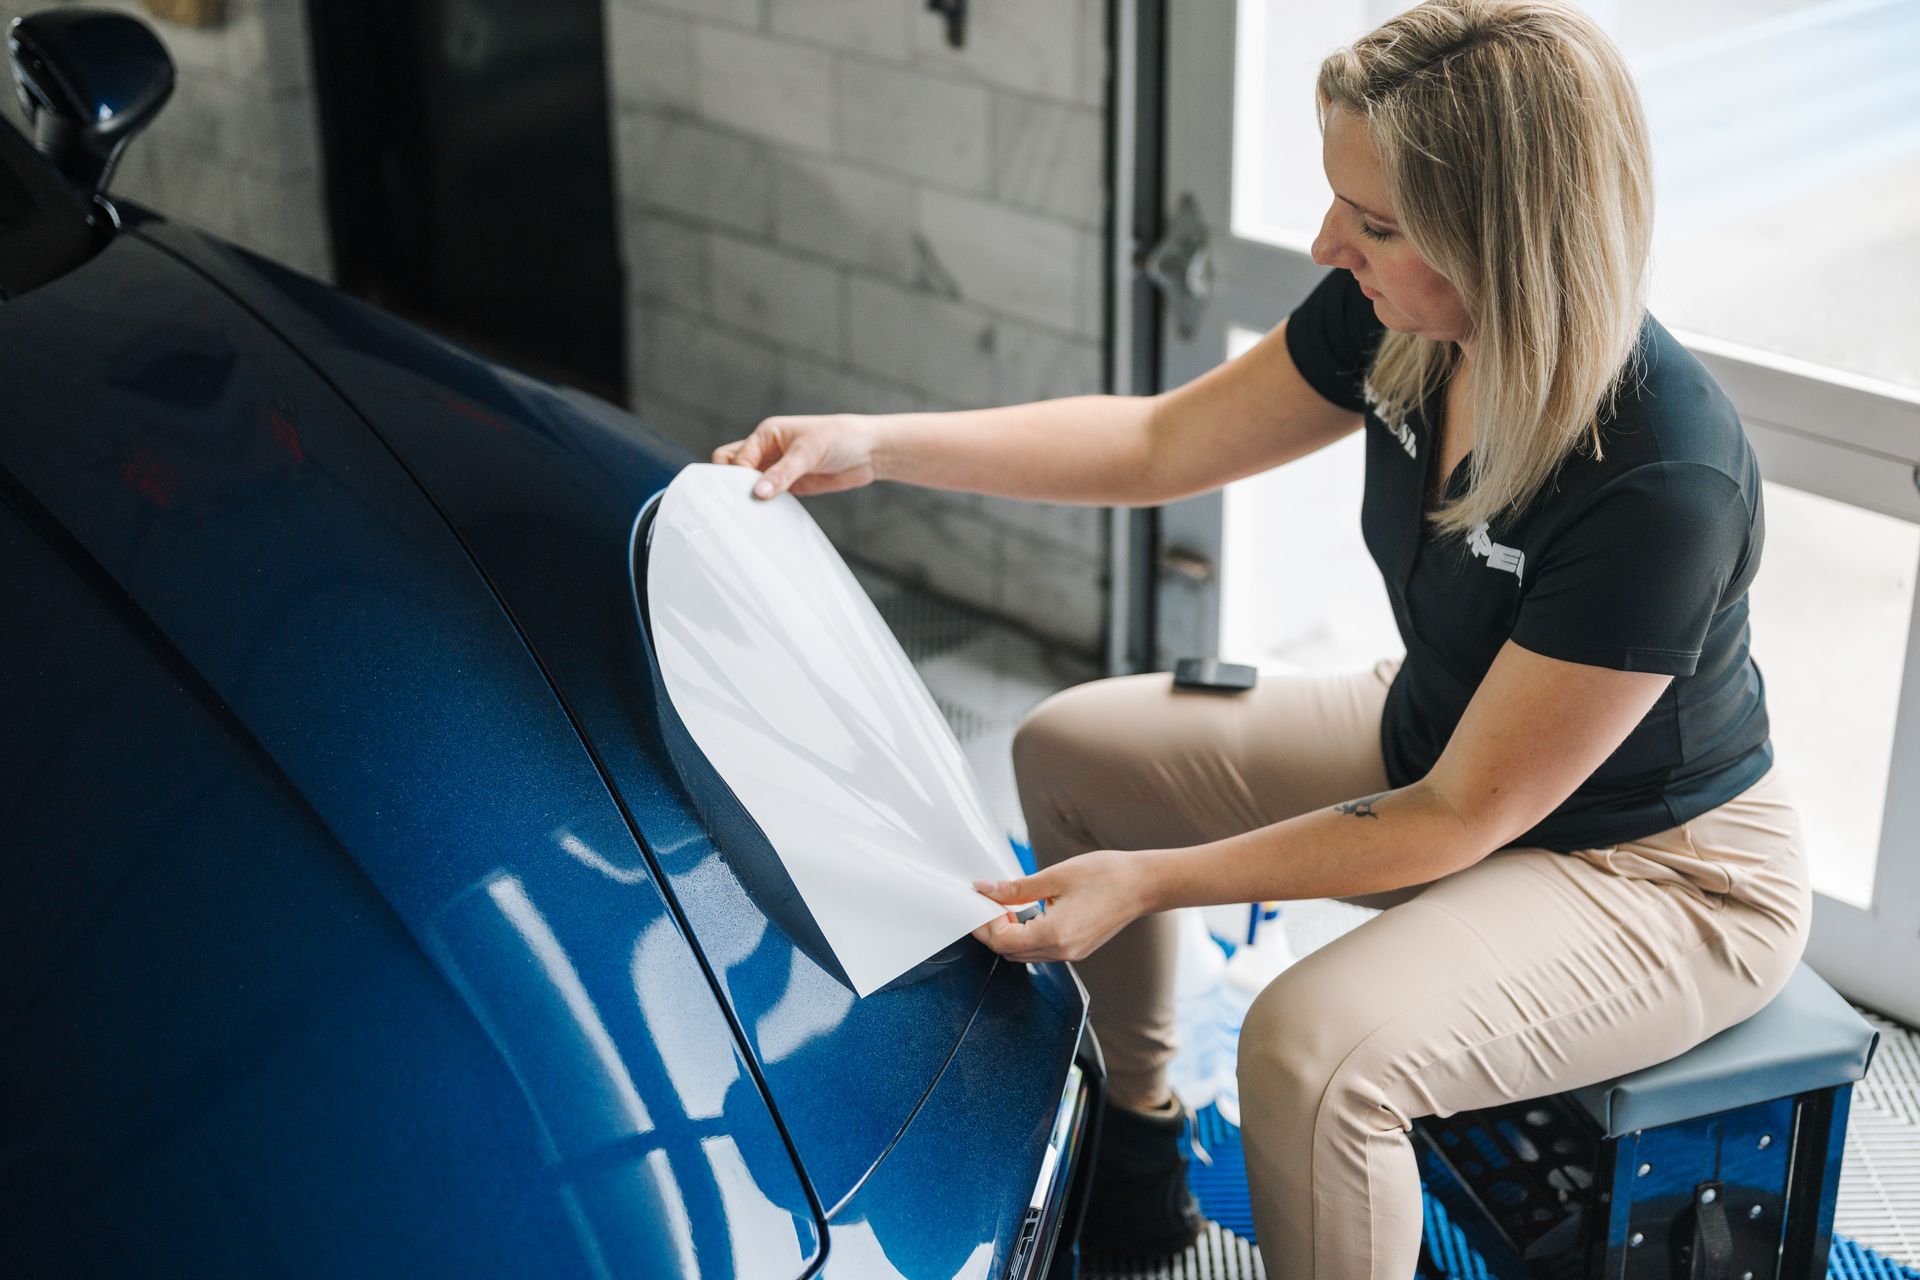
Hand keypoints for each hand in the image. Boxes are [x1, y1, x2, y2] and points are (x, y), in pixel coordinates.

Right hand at [711, 413, 879, 499]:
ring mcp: (777, 470)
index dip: (735, 476)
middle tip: (738, 504)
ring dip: (748, 498)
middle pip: (733, 469)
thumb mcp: (809, 452)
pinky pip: (768, 498)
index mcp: (766, 434)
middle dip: (731, 485)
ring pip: (749, 485)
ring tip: (750, 515)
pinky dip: (765, 507)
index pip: (735, 457)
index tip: (741, 495)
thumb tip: (758, 492)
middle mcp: (767, 451)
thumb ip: (783, 473)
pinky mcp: (789, 486)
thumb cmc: (839, 438)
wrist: (869, 452)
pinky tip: (767, 519)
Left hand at [970, 849, 1156, 962]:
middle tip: (987, 902)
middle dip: (992, 929)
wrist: (1143, 885)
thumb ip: (1016, 888)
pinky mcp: (1076, 950)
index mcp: (1055, 934)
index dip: (985, 923)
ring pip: (1023, 954)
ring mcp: (1070, 954)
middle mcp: (1062, 951)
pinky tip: (1025, 913)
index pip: (1002, 941)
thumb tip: (986, 890)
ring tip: (1005, 906)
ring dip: (1008, 933)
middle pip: (1009, 952)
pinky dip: (1025, 935)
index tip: (980, 902)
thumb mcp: (1055, 876)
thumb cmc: (1106, 876)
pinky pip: (1040, 950)